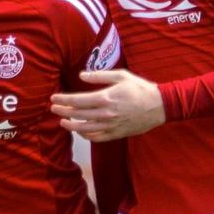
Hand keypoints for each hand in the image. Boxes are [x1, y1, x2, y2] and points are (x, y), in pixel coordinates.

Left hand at [50, 70, 166, 141]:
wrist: (160, 106)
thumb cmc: (140, 88)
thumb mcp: (121, 75)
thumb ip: (99, 75)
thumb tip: (81, 75)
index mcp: (106, 98)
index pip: (77, 100)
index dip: (63, 100)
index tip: (53, 98)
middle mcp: (106, 113)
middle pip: (78, 115)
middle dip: (63, 112)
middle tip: (53, 109)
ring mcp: (111, 125)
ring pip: (85, 129)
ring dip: (71, 126)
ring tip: (62, 122)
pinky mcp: (117, 134)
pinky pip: (98, 138)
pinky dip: (86, 136)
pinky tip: (80, 132)